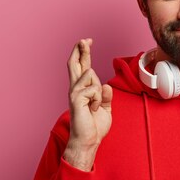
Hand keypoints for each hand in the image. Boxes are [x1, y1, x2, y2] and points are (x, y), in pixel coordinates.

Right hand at [64, 38, 112, 170]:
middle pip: (75, 63)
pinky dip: (98, 99)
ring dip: (99, 91)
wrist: (89, 140)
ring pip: (91, 75)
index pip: (82, 67)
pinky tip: (93, 109)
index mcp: (82, 89)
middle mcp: (75, 89)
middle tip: (84, 39)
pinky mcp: (76, 99)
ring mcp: (74, 93)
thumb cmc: (95, 126)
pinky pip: (94, 88)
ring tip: (95, 105)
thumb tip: (105, 85)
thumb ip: (106, 95)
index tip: (87, 41)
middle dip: (80, 50)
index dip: (84, 53)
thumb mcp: (105, 107)